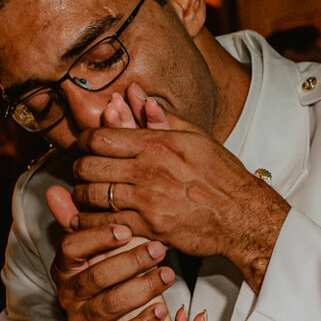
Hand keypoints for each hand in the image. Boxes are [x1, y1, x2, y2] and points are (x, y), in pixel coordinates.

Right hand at [46, 189, 174, 320]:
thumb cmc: (98, 276)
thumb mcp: (86, 250)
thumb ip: (74, 221)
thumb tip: (55, 190)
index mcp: (64, 268)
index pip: (71, 248)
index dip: (97, 238)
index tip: (125, 230)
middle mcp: (69, 295)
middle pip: (97, 276)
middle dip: (130, 262)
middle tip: (158, 249)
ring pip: (111, 305)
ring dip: (142, 289)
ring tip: (167, 275)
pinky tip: (160, 310)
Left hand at [65, 83, 289, 289]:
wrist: (242, 215)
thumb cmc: (221, 174)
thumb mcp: (195, 137)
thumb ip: (160, 117)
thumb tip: (136, 93)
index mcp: (157, 143)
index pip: (101, 137)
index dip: (84, 140)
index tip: (83, 145)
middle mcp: (148, 170)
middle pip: (90, 165)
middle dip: (78, 168)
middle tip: (80, 171)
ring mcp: (147, 200)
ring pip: (94, 195)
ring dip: (82, 195)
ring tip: (85, 193)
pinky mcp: (150, 227)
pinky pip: (107, 223)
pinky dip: (92, 222)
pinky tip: (91, 219)